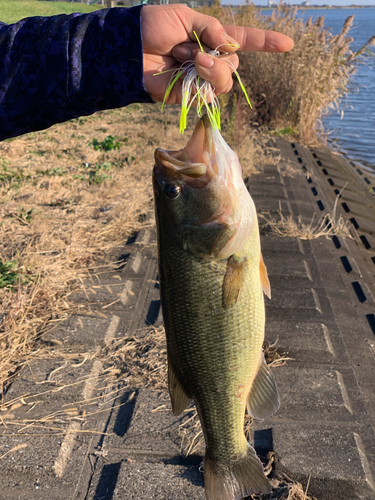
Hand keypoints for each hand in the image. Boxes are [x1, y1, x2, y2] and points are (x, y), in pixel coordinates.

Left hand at [141, 5, 292, 103]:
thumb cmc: (153, 27)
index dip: (265, 42)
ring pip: (225, 81)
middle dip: (221, 57)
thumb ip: (211, 29)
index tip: (288, 44)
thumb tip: (231, 46)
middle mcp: (209, 60)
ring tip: (191, 60)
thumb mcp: (185, 17)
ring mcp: (200, 79)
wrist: (129, 49)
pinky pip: (208, 93)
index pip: (243, 41)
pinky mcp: (190, 95)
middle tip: (196, 51)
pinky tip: (184, 73)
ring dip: (213, 69)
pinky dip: (200, 81)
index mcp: (211, 39)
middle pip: (235, 65)